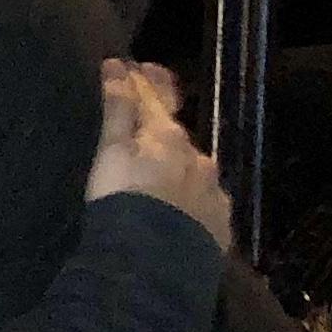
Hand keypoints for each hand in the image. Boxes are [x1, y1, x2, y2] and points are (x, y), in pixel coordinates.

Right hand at [87, 56, 230, 254]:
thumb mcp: (111, 152)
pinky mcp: (220, 227)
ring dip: (178, 171)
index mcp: (169, 137)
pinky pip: (206, 205)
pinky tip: (180, 214)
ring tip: (158, 185)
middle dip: (162, 134)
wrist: (152, 265)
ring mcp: (213, 194)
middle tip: (142, 140)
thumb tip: (117, 66)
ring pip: (195, 172)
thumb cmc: (122, 201)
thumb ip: (118, 109)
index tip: (135, 68)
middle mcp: (199, 159)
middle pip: (177, 138)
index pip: (155, 100)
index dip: (144, 82)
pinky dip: (192, 203)